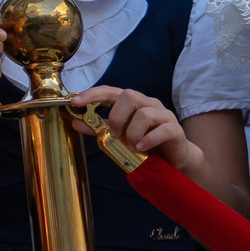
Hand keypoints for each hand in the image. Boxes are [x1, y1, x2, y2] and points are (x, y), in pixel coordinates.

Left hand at [69, 85, 203, 179]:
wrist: (172, 159)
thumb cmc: (143, 143)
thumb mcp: (117, 136)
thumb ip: (97, 128)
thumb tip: (75, 122)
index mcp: (132, 103)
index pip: (110, 91)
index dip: (92, 94)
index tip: (75, 102)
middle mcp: (148, 104)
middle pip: (129, 96)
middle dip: (116, 117)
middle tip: (115, 134)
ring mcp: (163, 115)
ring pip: (144, 114)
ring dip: (132, 133)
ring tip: (131, 145)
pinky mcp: (174, 129)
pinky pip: (161, 130)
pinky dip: (147, 141)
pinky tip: (140, 148)